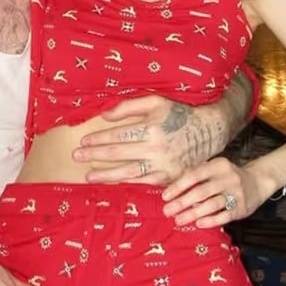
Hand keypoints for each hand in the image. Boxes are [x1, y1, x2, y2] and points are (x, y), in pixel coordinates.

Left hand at [74, 96, 225, 184]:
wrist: (209, 132)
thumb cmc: (179, 114)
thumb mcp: (157, 102)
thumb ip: (129, 106)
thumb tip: (104, 115)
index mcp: (152, 128)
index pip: (118, 135)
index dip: (99, 138)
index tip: (84, 140)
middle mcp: (157, 148)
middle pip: (119, 154)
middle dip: (95, 155)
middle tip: (76, 156)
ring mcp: (163, 166)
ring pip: (128, 172)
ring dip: (106, 175)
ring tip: (88, 176)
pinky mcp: (168, 178)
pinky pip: (143, 182)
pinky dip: (126, 183)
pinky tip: (111, 183)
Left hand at [161, 157, 262, 227]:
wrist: (257, 182)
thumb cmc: (226, 178)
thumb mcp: (213, 170)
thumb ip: (192, 176)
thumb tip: (165, 185)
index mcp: (218, 165)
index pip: (195, 175)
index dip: (179, 186)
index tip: (165, 197)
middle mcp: (228, 177)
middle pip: (202, 191)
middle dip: (182, 202)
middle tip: (167, 211)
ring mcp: (236, 193)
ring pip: (212, 204)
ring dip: (193, 213)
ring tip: (179, 220)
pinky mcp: (242, 207)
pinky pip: (224, 215)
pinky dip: (211, 220)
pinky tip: (198, 224)